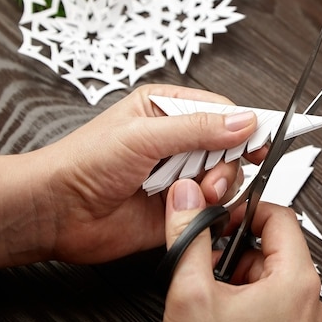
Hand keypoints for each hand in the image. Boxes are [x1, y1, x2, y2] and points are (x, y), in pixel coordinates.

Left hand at [31, 84, 264, 264]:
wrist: (58, 212)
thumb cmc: (84, 163)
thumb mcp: (143, 135)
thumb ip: (197, 128)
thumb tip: (243, 121)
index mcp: (166, 109)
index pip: (221, 111)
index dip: (244, 126)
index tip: (262, 139)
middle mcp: (176, 141)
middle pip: (229, 146)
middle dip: (226, 161)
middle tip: (211, 172)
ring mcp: (178, 174)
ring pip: (225, 177)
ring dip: (215, 186)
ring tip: (190, 191)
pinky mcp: (179, 206)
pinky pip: (211, 206)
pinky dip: (208, 208)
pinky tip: (189, 207)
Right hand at [162, 179, 321, 321]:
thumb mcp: (191, 294)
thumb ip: (188, 237)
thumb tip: (186, 199)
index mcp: (296, 283)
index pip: (280, 217)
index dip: (246, 211)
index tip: (223, 219)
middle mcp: (310, 301)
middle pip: (276, 246)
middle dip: (237, 249)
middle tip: (209, 262)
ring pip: (273, 274)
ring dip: (241, 274)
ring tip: (215, 295)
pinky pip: (276, 300)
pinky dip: (250, 297)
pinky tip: (226, 314)